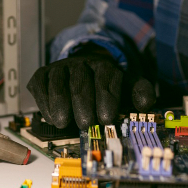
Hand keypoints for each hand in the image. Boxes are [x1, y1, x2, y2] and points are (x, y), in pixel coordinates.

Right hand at [27, 51, 155, 129]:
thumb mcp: (125, 88)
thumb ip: (139, 94)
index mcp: (104, 66)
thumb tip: (146, 105)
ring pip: (59, 83)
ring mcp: (60, 68)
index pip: (106, 78)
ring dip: (61, 104)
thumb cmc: (104, 90)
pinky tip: (52, 117)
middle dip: (83, 104)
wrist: (80, 75)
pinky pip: (41, 86)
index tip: (107, 118)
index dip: (107, 98)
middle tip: (85, 123)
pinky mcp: (42, 75)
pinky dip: (45, 102)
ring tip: (64, 123)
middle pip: (81, 83)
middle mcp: (81, 64)